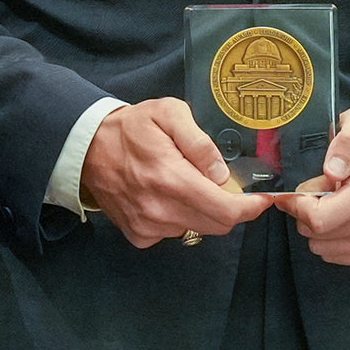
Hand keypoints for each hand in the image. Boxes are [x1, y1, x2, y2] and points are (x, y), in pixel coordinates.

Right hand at [80, 98, 271, 247]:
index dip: (250, 208)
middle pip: (217, 225)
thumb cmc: (131, 127)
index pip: (225, 211)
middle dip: (230, 207)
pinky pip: (175, 233)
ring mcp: (147, 227)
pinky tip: (167, 196)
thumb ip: (199, 142)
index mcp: (171, 179)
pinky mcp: (138, 235)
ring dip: (203, 211)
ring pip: (197, 229)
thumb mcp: (169, 114)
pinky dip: (180, 218)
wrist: (86, 147)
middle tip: (225, 185)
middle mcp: (160, 210)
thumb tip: (221, 174)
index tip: (262, 199)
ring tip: (186, 183)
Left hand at [272, 107, 349, 265]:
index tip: (295, 193)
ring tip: (333, 203)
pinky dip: (333, 239)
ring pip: (324, 249)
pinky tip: (343, 218)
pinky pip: (338, 256)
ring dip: (321, 228)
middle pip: (318, 236)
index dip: (297, 205)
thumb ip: (348, 141)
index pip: (318, 219)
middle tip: (317, 193)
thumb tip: (334, 170)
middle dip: (308, 215)